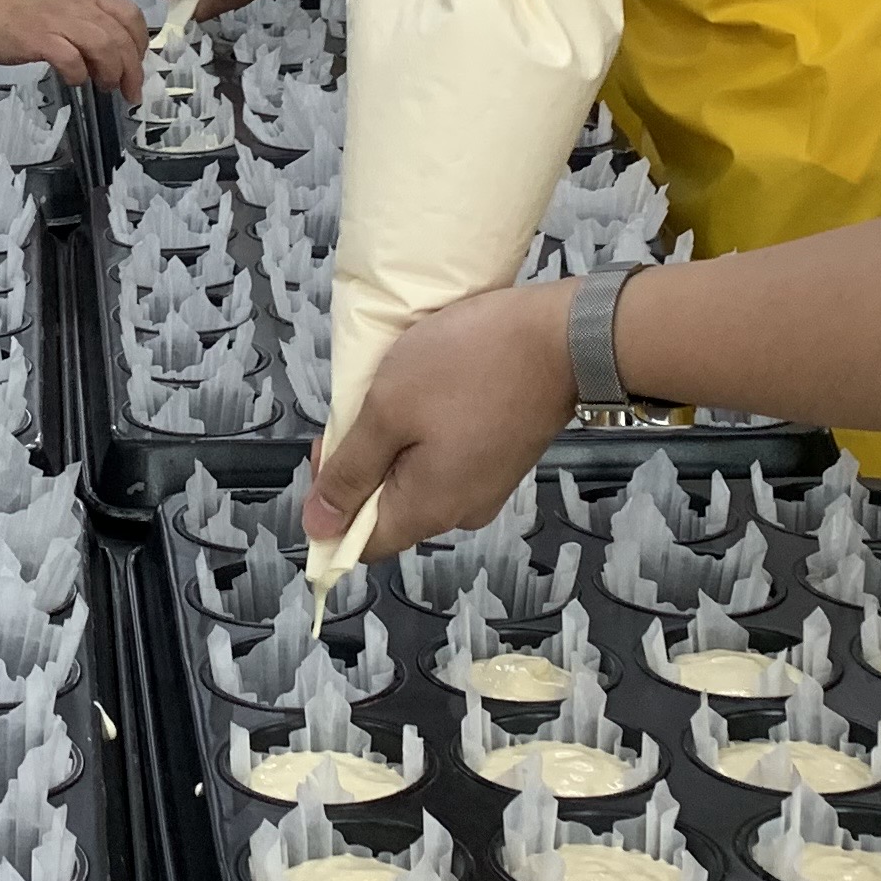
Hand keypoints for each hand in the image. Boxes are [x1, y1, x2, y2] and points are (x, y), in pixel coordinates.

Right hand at [0, 0, 147, 100]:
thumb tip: (113, 51)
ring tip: (106, 87)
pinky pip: (71, 59)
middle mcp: (77, 5)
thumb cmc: (19, 8)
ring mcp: (58, 21)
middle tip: (131, 91)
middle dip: (132, 69)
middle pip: (121, 36)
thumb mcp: (62, 3)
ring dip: (111, 72)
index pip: (130, 14)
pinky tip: (73, 80)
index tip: (138, 63)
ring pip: (103, 46)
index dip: (141, 42)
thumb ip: (88, 20)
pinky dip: (78, 74)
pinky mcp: (39, 39)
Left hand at [302, 282, 579, 567]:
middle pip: (388, 508)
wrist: (563, 336)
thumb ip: (350, 471)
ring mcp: (487, 485)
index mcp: (429, 511)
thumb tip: (318, 530)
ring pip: (417, 478)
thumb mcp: (389, 409)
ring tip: (396, 390)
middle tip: (359, 404)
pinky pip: (447, 458)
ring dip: (395, 442)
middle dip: (362, 464)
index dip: (330, 508)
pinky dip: (427, 432)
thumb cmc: (467, 366)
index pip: (360, 544)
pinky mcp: (503, 457)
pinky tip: (431, 391)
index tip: (327, 450)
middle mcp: (461, 511)